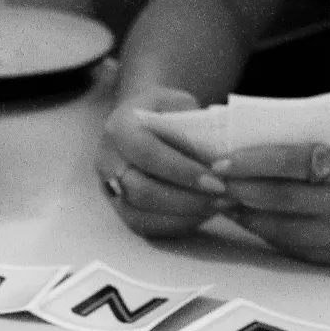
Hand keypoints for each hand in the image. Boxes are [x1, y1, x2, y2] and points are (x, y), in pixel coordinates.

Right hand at [98, 85, 227, 237]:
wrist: (142, 122)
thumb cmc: (167, 112)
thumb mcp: (181, 104)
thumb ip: (194, 127)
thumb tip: (217, 159)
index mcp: (119, 128)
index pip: (147, 154)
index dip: (181, 171)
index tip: (217, 180)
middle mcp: (107, 161)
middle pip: (141, 191)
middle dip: (186, 199)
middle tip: (223, 196)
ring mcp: (110, 189)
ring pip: (142, 214)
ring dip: (184, 215)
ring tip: (219, 205)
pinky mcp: (120, 208)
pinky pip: (146, 226)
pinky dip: (177, 224)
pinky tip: (203, 214)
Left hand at [215, 143, 329, 266]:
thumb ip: (321, 155)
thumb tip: (262, 155)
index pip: (291, 163)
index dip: (251, 163)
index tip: (221, 162)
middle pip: (279, 200)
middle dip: (239, 193)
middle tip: (210, 185)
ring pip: (282, 230)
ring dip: (249, 218)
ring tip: (226, 205)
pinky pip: (299, 250)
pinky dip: (272, 236)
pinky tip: (256, 224)